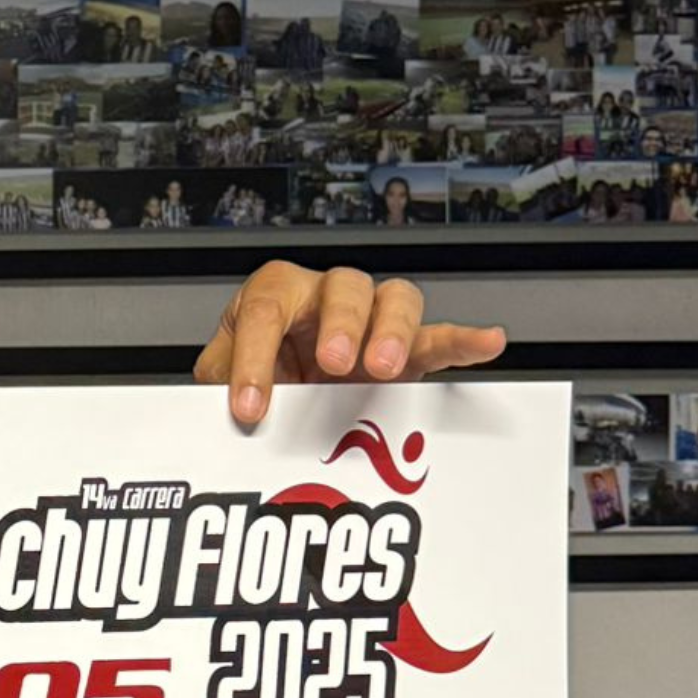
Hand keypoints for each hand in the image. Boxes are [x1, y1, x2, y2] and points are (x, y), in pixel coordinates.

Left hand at [194, 262, 506, 424]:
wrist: (287, 390)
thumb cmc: (259, 369)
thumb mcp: (221, 374)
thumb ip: (217, 381)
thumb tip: (211, 409)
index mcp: (274, 295)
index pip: (264, 313)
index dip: (254, 360)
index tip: (249, 406)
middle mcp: (326, 297)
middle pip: (342, 288)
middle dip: (340, 325)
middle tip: (333, 363)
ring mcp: (370, 320)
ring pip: (393, 300)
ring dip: (389, 331)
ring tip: (381, 367)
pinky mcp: (406, 350)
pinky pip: (439, 337)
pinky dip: (463, 339)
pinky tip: (486, 341)